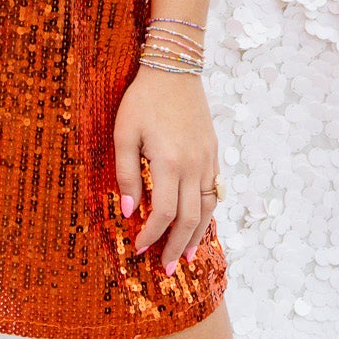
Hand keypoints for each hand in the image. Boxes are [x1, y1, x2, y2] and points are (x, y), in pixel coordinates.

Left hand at [113, 66, 219, 276]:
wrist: (175, 68)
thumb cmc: (142, 99)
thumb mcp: (124, 132)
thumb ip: (126, 173)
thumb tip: (127, 210)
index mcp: (170, 163)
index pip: (163, 214)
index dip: (151, 236)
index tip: (138, 249)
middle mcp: (194, 166)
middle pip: (189, 219)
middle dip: (177, 247)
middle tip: (167, 269)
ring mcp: (208, 160)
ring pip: (208, 209)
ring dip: (197, 237)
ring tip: (188, 258)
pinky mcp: (214, 153)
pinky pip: (215, 192)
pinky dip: (208, 214)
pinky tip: (200, 225)